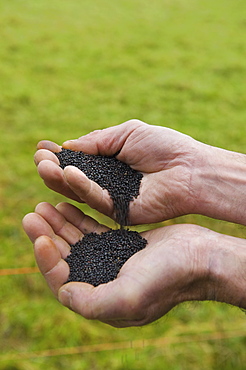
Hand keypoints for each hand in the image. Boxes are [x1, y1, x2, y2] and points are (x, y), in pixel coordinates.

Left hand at [23, 201, 245, 327]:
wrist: (198, 256)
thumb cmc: (169, 277)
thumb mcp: (130, 297)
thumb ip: (92, 302)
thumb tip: (63, 292)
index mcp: (101, 300)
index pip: (63, 281)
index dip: (47, 260)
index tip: (40, 237)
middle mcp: (102, 281)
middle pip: (65, 258)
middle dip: (47, 237)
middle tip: (32, 215)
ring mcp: (110, 261)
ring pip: (76, 242)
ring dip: (59, 225)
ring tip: (44, 206)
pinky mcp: (118, 244)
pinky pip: (91, 232)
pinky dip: (78, 219)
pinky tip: (66, 205)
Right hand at [34, 120, 198, 223]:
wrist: (190, 168)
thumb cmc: (165, 147)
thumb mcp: (126, 134)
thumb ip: (97, 141)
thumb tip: (68, 145)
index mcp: (110, 164)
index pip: (79, 162)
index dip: (61, 155)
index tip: (43, 146)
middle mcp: (109, 184)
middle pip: (74, 179)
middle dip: (54, 169)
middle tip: (39, 158)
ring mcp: (113, 199)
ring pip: (80, 192)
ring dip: (60, 179)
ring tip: (43, 165)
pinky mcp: (120, 213)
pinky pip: (96, 200)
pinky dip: (82, 186)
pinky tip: (67, 172)